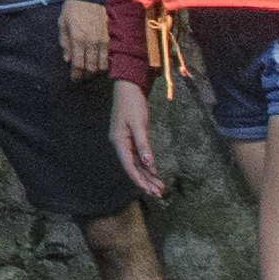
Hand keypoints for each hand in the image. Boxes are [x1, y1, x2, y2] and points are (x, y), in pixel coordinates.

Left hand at [59, 0, 113, 84]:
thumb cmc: (73, 8)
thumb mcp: (63, 23)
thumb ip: (65, 42)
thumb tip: (67, 59)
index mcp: (78, 39)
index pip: (78, 64)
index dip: (76, 74)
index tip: (74, 78)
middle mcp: (91, 42)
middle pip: (91, 68)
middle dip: (85, 75)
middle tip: (81, 76)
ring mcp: (102, 40)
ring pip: (101, 64)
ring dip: (95, 70)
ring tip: (90, 70)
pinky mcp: (109, 37)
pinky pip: (108, 56)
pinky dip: (103, 62)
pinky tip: (98, 61)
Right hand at [108, 77, 168, 199]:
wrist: (128, 87)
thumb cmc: (133, 103)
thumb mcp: (139, 123)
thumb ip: (143, 144)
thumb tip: (149, 164)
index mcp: (119, 141)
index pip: (129, 166)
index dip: (140, 180)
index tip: (151, 191)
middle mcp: (120, 143)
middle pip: (133, 167)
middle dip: (145, 181)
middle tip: (159, 193)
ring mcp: (125, 141)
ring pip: (136, 163)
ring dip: (147, 175)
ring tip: (159, 186)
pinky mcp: (130, 137)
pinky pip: (137, 155)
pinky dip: (146, 165)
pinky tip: (154, 172)